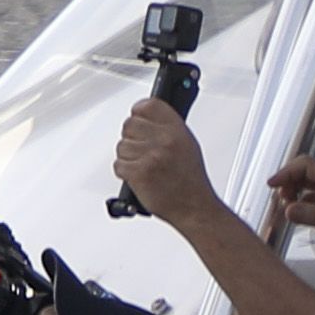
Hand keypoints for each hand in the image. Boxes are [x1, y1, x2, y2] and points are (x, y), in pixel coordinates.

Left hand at [113, 97, 212, 222]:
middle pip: (129, 124)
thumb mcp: (187, 145)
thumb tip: (146, 116)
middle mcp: (165, 140)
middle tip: (144, 152)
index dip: (139, 112)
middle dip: (133, 138)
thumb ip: (167, 128)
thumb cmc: (191, 181)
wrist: (196, 209)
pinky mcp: (138, 172)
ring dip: (129, 158)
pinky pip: (118, 165)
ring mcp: (151, 156)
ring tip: (147, 168)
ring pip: (122, 146)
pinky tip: (141, 177)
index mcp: (178, 131)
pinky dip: (126, 173)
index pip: (148, 105)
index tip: (138, 117)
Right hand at [265, 155, 314, 248]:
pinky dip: (300, 202)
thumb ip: (311, 215)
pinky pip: (310, 197)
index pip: (306, 165)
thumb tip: (286, 210)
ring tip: (287, 204)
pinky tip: (297, 212)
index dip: (287, 172)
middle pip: (304, 171)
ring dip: (293, 191)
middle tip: (279, 196)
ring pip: (306, 184)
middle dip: (288, 180)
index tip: (273, 184)